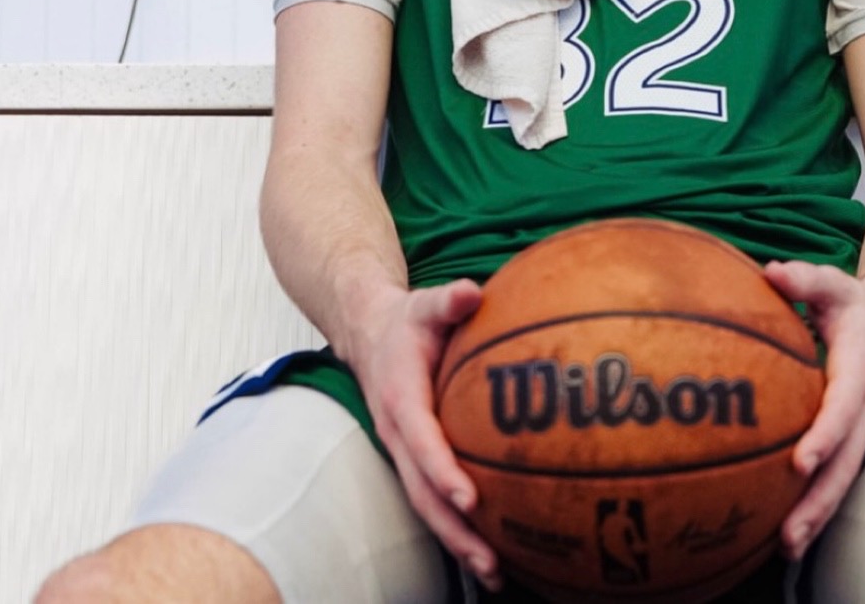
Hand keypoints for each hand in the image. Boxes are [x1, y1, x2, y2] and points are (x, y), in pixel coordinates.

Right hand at [353, 278, 503, 591]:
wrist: (368, 332)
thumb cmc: (407, 320)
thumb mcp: (425, 303)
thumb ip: (449, 300)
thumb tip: (472, 293)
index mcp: (401, 399)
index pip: (421, 442)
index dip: (443, 471)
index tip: (469, 499)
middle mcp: (397, 433)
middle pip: (422, 492)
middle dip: (454, 530)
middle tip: (491, 562)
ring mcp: (401, 450)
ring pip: (425, 504)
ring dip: (456, 539)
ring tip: (496, 572)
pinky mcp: (411, 457)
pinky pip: (431, 495)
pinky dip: (455, 524)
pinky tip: (490, 545)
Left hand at [763, 261, 864, 560]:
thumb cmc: (855, 303)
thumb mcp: (833, 283)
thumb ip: (803, 279)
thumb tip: (772, 272)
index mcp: (859, 371)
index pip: (841, 410)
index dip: (823, 436)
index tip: (801, 461)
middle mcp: (864, 407)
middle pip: (845, 463)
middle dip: (819, 500)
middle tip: (788, 533)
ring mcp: (862, 426)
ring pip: (844, 478)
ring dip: (818, 514)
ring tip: (786, 547)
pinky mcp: (854, 436)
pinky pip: (838, 474)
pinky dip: (819, 504)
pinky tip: (790, 530)